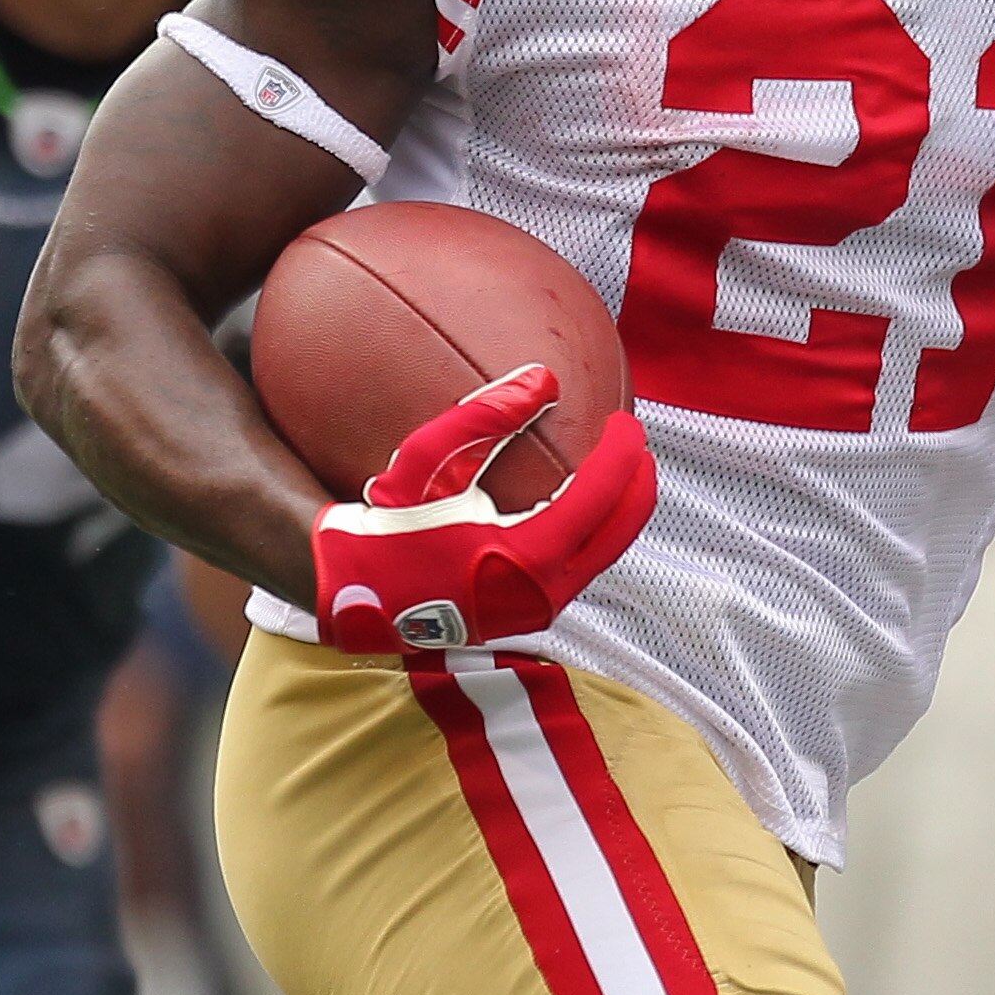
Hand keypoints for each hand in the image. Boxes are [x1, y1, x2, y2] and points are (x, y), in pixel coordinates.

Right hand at [311, 365, 656, 654]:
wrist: (356, 595)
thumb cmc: (386, 528)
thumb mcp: (425, 463)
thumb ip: (485, 417)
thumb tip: (544, 379)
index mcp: (526, 555)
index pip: (599, 497)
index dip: (620, 454)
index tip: (624, 423)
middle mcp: (543, 591)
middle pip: (620, 532)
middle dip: (638, 484)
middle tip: (636, 443)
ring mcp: (539, 609)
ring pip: (604, 555)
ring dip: (619, 511)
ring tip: (620, 470)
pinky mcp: (530, 615)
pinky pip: (580, 568)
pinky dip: (593, 533)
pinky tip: (585, 503)